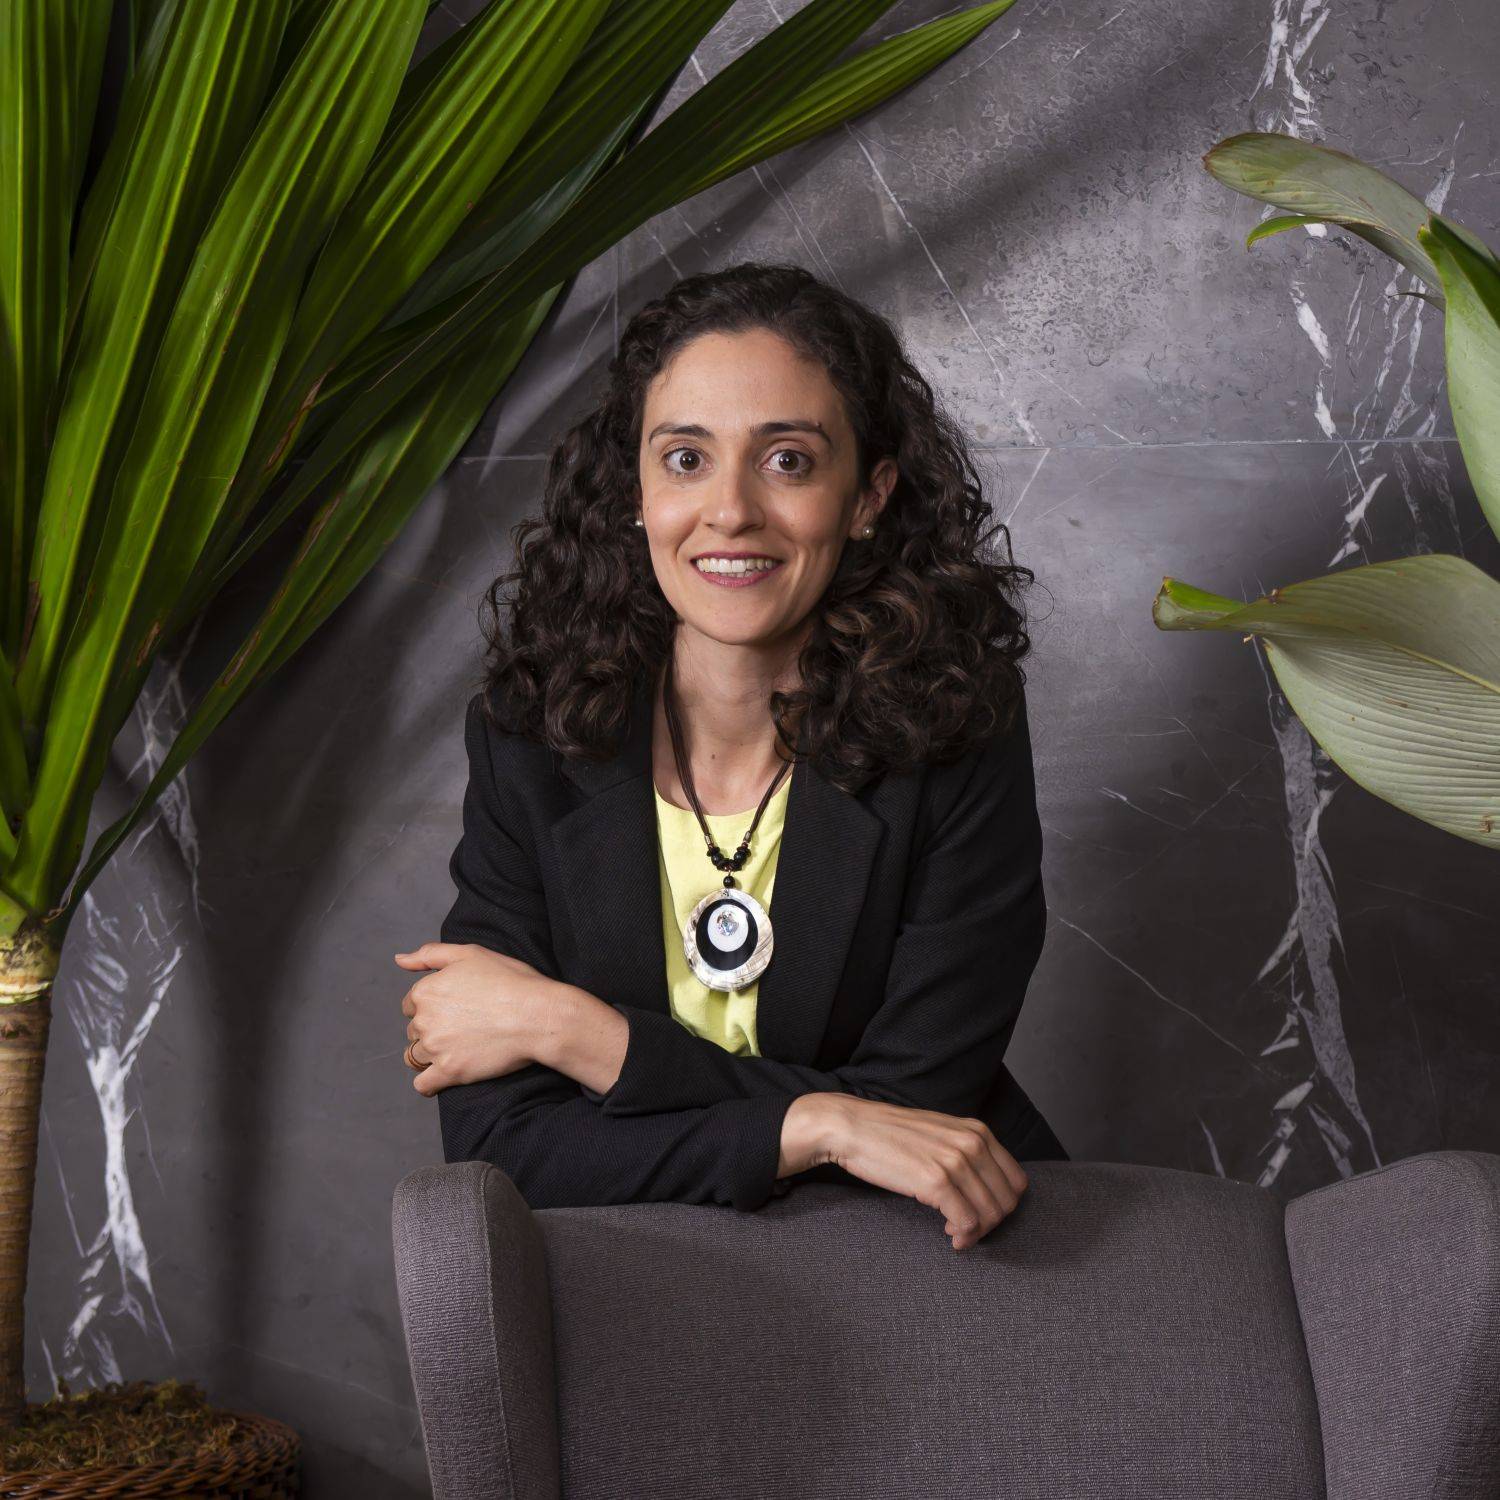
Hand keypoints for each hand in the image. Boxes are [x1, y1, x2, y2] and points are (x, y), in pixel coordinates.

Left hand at [393, 942, 561, 1096]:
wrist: (538, 1015)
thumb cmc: (510, 981)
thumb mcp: (470, 954)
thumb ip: (430, 955)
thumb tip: (399, 960)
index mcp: (426, 991)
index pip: (411, 1005)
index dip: (431, 1006)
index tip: (453, 1009)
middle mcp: (425, 1020)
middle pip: (413, 1031)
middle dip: (431, 1030)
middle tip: (462, 1028)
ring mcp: (436, 1048)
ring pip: (415, 1057)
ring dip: (430, 1055)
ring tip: (457, 1049)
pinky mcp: (450, 1072)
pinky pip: (423, 1084)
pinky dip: (429, 1082)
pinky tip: (445, 1074)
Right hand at [811, 1095, 1027, 1250]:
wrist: (852, 1127)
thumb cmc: (890, 1134)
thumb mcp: (940, 1134)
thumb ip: (966, 1153)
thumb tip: (984, 1190)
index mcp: (977, 1131)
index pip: (1016, 1181)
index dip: (1003, 1205)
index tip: (982, 1215)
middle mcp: (972, 1143)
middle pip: (1007, 1201)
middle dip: (991, 1224)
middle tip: (967, 1230)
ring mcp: (955, 1161)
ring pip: (990, 1215)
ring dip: (975, 1233)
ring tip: (954, 1234)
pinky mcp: (936, 1180)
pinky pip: (966, 1221)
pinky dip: (961, 1235)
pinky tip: (946, 1233)